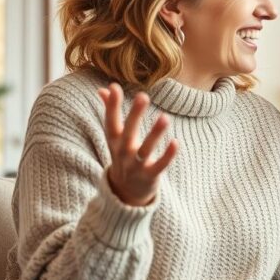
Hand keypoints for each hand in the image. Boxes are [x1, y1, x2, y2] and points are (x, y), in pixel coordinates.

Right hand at [98, 83, 177, 206]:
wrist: (125, 193)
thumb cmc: (123, 155)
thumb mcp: (114, 137)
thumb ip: (110, 111)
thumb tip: (104, 88)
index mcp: (114, 141)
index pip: (111, 121)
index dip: (111, 105)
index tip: (115, 87)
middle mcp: (123, 152)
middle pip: (128, 132)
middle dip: (134, 115)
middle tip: (143, 96)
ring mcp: (136, 165)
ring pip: (145, 149)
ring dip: (154, 134)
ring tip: (165, 117)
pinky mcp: (150, 176)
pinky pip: (160, 165)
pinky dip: (168, 155)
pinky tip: (176, 142)